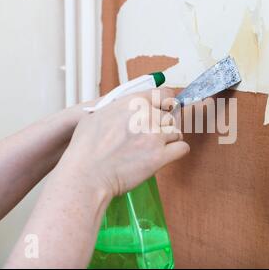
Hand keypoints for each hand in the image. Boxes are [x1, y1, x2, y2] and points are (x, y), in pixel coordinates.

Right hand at [58, 88, 189, 196]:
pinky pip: (182, 148)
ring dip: (169, 140)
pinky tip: (164, 157)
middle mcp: (146, 116)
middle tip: (151, 138)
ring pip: (176, 132)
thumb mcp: (97, 115)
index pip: (165, 94)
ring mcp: (154, 136)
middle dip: (163, 127)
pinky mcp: (160, 156)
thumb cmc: (86, 149)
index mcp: (132, 102)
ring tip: (154, 149)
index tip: (166, 110)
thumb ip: (119, 108)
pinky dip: (176, 152)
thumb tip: (126, 108)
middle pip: (170, 117)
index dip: (166, 104)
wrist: (86, 175)